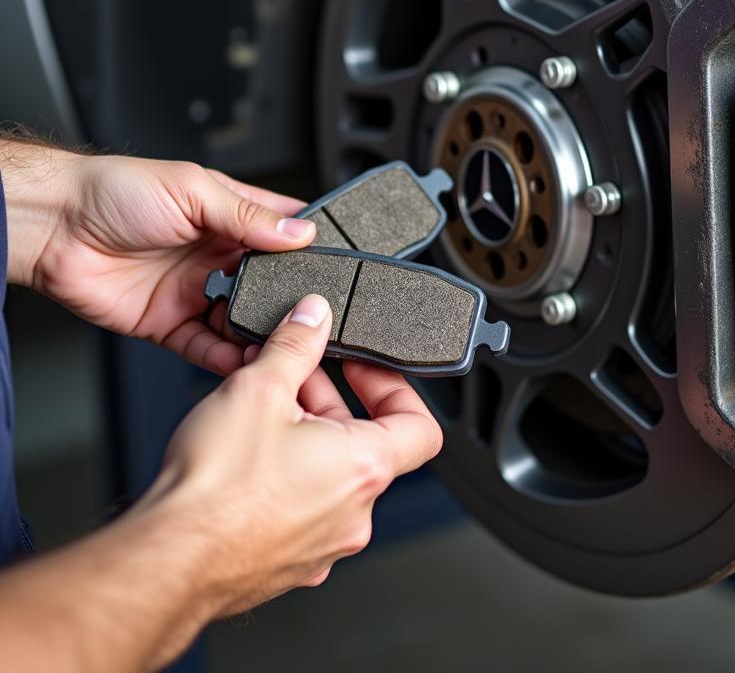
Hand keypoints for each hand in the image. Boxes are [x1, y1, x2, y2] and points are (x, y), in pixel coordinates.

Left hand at [27, 153, 315, 373]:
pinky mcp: (170, 323)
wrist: (55, 228)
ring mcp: (195, 290)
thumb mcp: (193, 190)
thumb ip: (247, 216)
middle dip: (289, 301)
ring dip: (260, 333)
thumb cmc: (115, 191)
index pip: (283, 232)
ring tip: (281, 344)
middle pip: (269, 284)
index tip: (335, 266)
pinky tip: (242, 360)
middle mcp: (216, 254)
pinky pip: (205, 348)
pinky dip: (225, 358)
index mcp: (229, 215)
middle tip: (310, 315)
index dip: (310, 248)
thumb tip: (299, 233)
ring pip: (241, 321)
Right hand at [142, 294, 443, 613]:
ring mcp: (322, 545)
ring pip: (331, 477)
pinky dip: (286, 478)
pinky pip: (302, 509)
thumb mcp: (258, 387)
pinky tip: (246, 459)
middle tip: (296, 380)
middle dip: (331, 403)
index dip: (397, 388)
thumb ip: (295, 344)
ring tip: (263, 413)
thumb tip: (312, 317)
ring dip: (306, 438)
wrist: (165, 561)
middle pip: (366, 444)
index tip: (366, 370)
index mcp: (364, 468)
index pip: (422, 426)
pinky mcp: (288, 564)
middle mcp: (354, 513)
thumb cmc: (214, 489)